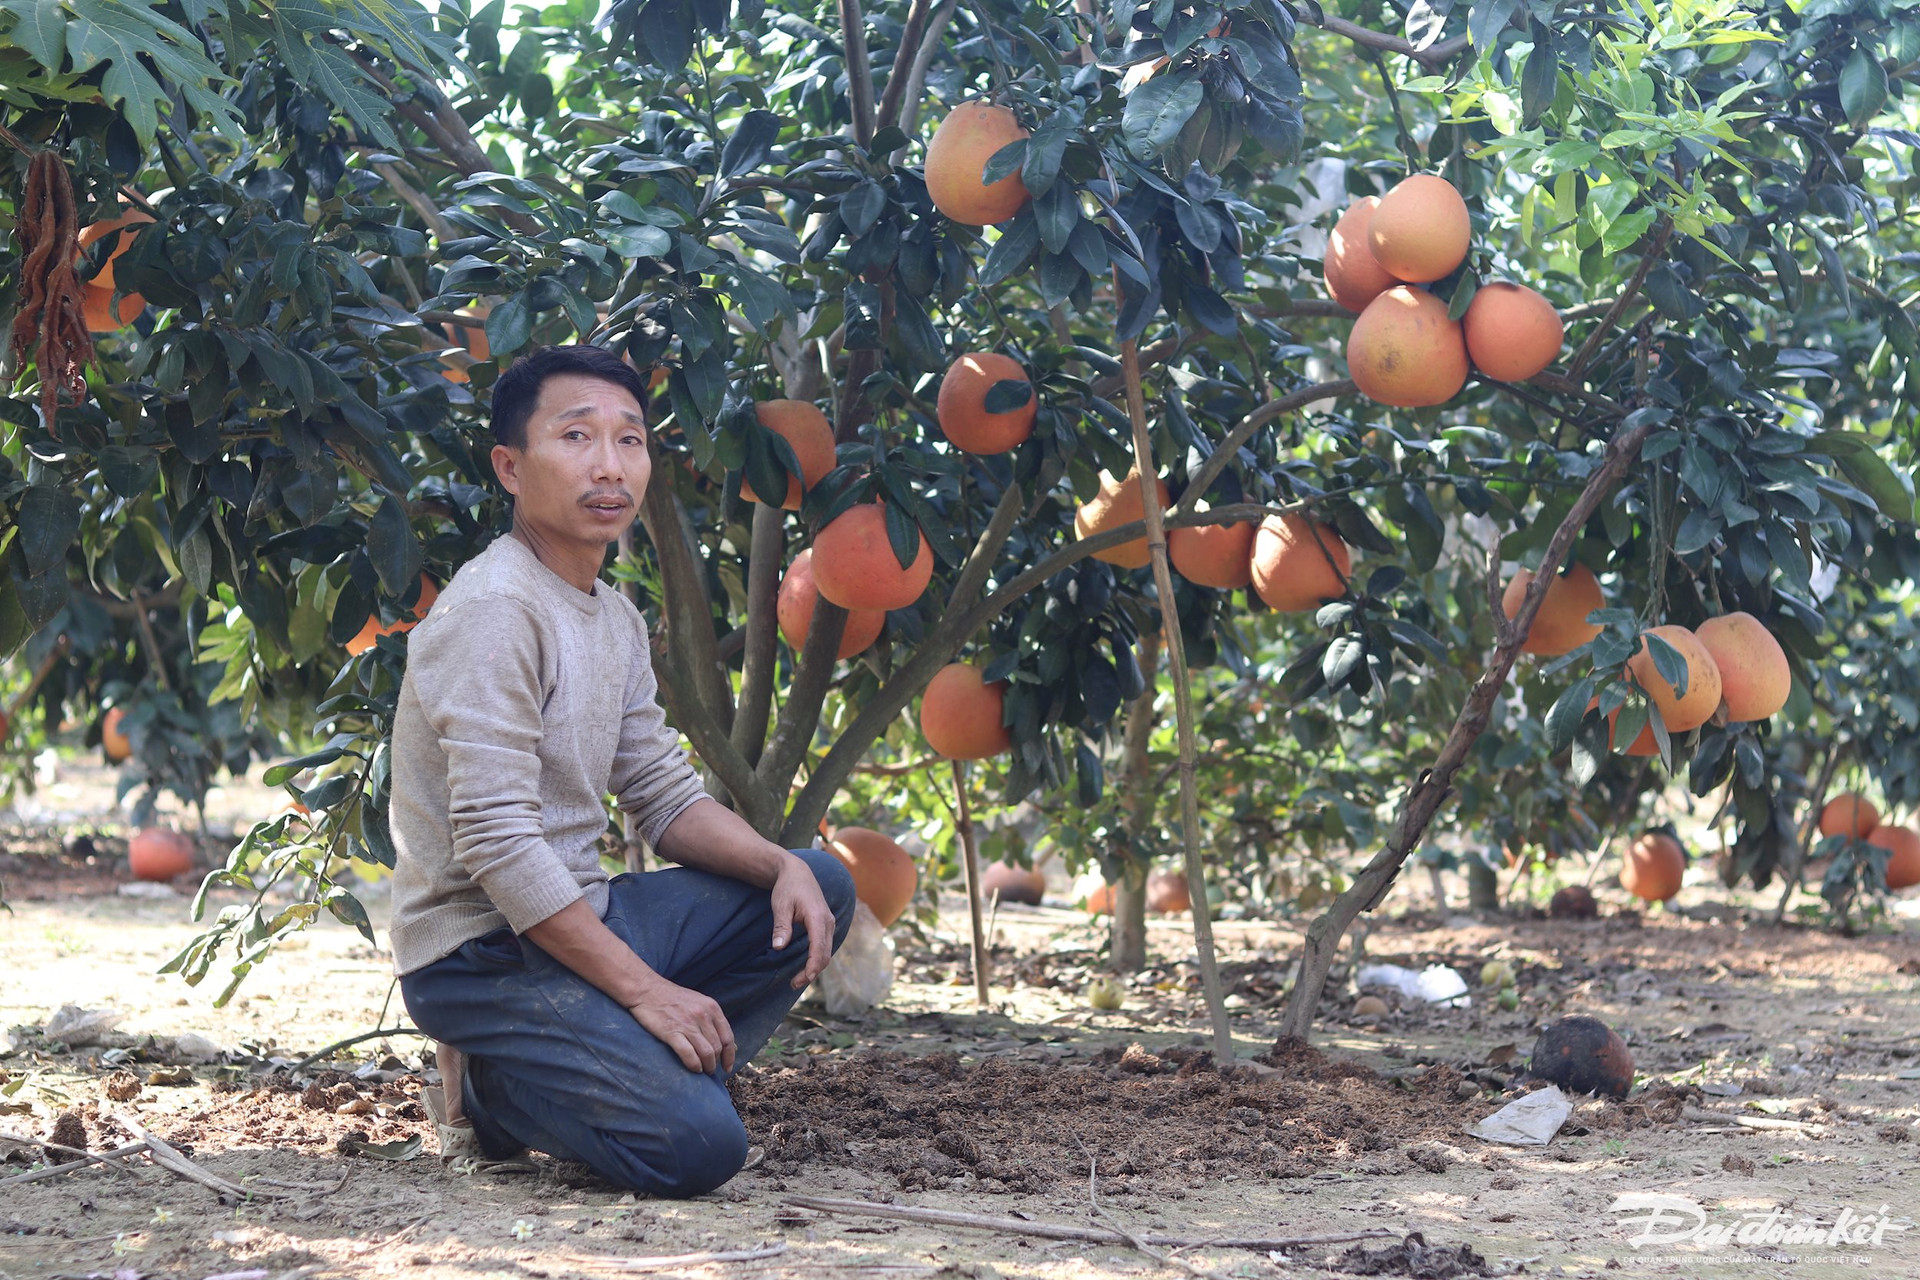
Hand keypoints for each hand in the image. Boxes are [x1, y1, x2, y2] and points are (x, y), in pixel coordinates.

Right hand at [626, 977, 735, 1073]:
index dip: (730, 1056)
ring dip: (706, 1066)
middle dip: (716, 1063)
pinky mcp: (671, 1032)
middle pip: (717, 1048)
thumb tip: (728, 1044)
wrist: (647, 989)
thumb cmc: (673, 998)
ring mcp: (687, 1024)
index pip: (728, 1037)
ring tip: (702, 1070)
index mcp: (711, 1008)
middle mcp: (702, 1015)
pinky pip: (689, 1054)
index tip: (727, 1067)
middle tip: (710, 1069)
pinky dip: (694, 1065)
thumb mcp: (699, 1002)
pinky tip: (693, 1068)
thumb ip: (713, 1020)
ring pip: (706, 1053)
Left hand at [769, 853, 836, 988]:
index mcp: (818, 917)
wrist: (797, 873)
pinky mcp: (826, 925)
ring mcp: (829, 923)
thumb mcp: (781, 905)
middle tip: (793, 984)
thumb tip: (779, 947)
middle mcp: (828, 921)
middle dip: (811, 971)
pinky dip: (816, 959)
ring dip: (814, 967)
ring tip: (796, 980)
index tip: (804, 979)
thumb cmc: (788, 888)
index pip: (819, 947)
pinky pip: (824, 946)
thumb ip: (781, 926)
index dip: (812, 965)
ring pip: (826, 952)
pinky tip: (804, 967)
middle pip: (825, 954)